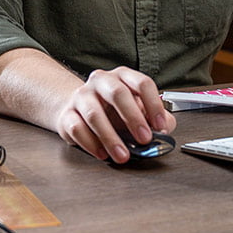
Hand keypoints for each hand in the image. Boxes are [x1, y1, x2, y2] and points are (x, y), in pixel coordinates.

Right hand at [56, 66, 175, 163]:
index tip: (161, 126)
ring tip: (123, 155)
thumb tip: (166, 129)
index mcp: (122, 76)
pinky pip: (77, 128)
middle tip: (144, 139)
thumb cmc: (112, 110)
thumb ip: (154, 118)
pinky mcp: (67, 114)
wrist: (78, 110)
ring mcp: (82, 96)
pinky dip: (91, 144)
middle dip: (133, 118)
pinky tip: (102, 153)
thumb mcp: (136, 110)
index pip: (142, 83)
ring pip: (94, 113)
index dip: (154, 105)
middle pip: (118, 93)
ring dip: (111, 138)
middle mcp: (101, 81)